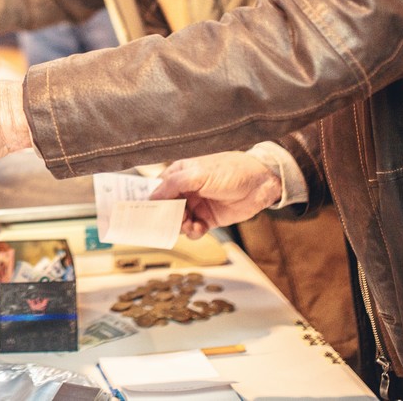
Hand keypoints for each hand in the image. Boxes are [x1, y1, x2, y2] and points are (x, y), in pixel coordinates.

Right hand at [150, 151, 282, 239]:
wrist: (261, 184)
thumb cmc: (231, 171)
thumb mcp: (198, 174)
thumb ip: (174, 184)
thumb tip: (152, 196)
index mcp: (180, 174)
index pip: (158, 188)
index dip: (150, 200)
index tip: (141, 212)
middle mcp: (186, 190)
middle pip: (167, 208)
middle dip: (166, 217)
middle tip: (166, 224)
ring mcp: (197, 204)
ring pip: (179, 221)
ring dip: (181, 225)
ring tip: (189, 224)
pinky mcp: (209, 218)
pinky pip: (194, 229)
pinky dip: (194, 231)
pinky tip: (200, 228)